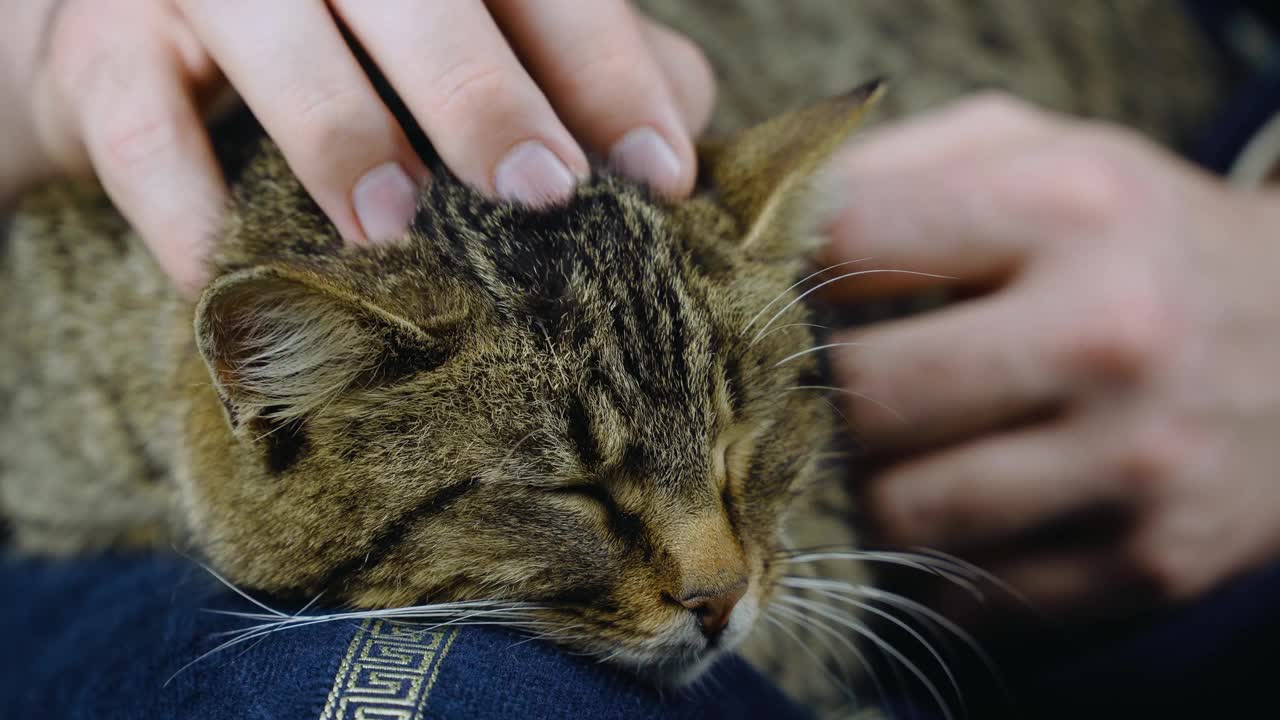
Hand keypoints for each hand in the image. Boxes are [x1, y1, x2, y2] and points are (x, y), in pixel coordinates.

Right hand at [0, 0, 714, 295]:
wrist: (149, 48)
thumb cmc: (355, 57)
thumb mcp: (470, 47)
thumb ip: (576, 65)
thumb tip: (677, 137)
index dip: (604, 69)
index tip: (658, 174)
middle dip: (481, 88)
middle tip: (543, 192)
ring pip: (267, 26)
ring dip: (338, 128)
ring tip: (394, 227)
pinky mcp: (100, 54)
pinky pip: (139, 130)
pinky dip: (192, 215)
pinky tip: (249, 284)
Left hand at [822, 94, 1279, 616]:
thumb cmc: (1139, 236)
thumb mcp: (1040, 153)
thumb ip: (899, 165)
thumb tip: (766, 225)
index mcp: (1068, 208)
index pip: (844, 246)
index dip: (787, 276)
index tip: (786, 298)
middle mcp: (1108, 334)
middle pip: (860, 397)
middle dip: (824, 395)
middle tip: (841, 383)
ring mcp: (1135, 460)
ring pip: (898, 512)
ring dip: (874, 485)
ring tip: (907, 446)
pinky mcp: (1150, 561)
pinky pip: (970, 594)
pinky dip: (942, 561)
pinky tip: (968, 505)